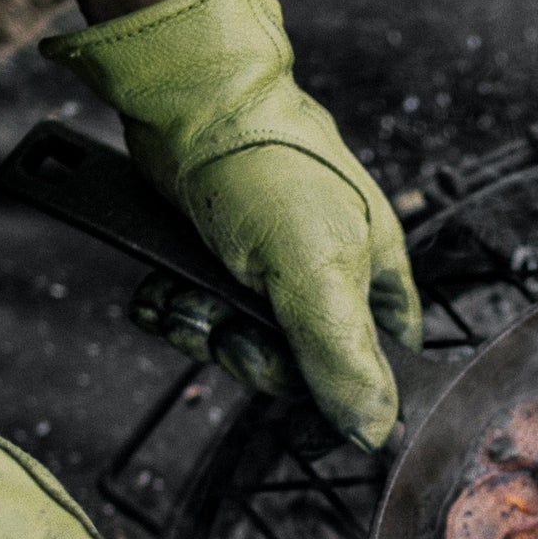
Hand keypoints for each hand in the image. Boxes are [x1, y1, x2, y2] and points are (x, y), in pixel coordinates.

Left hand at [41, 0, 422, 451]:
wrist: (186, 105)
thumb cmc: (268, 171)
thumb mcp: (317, 274)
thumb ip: (344, 359)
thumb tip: (376, 433)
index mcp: (373, 281)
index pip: (378, 370)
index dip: (341, 398)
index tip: (305, 414)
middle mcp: (324, 280)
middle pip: (293, 371)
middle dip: (248, 356)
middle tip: (229, 330)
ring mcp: (264, 273)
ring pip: (235, 347)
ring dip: (199, 332)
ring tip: (185, 296)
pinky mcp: (211, 262)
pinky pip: (194, 317)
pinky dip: (170, 311)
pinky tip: (159, 291)